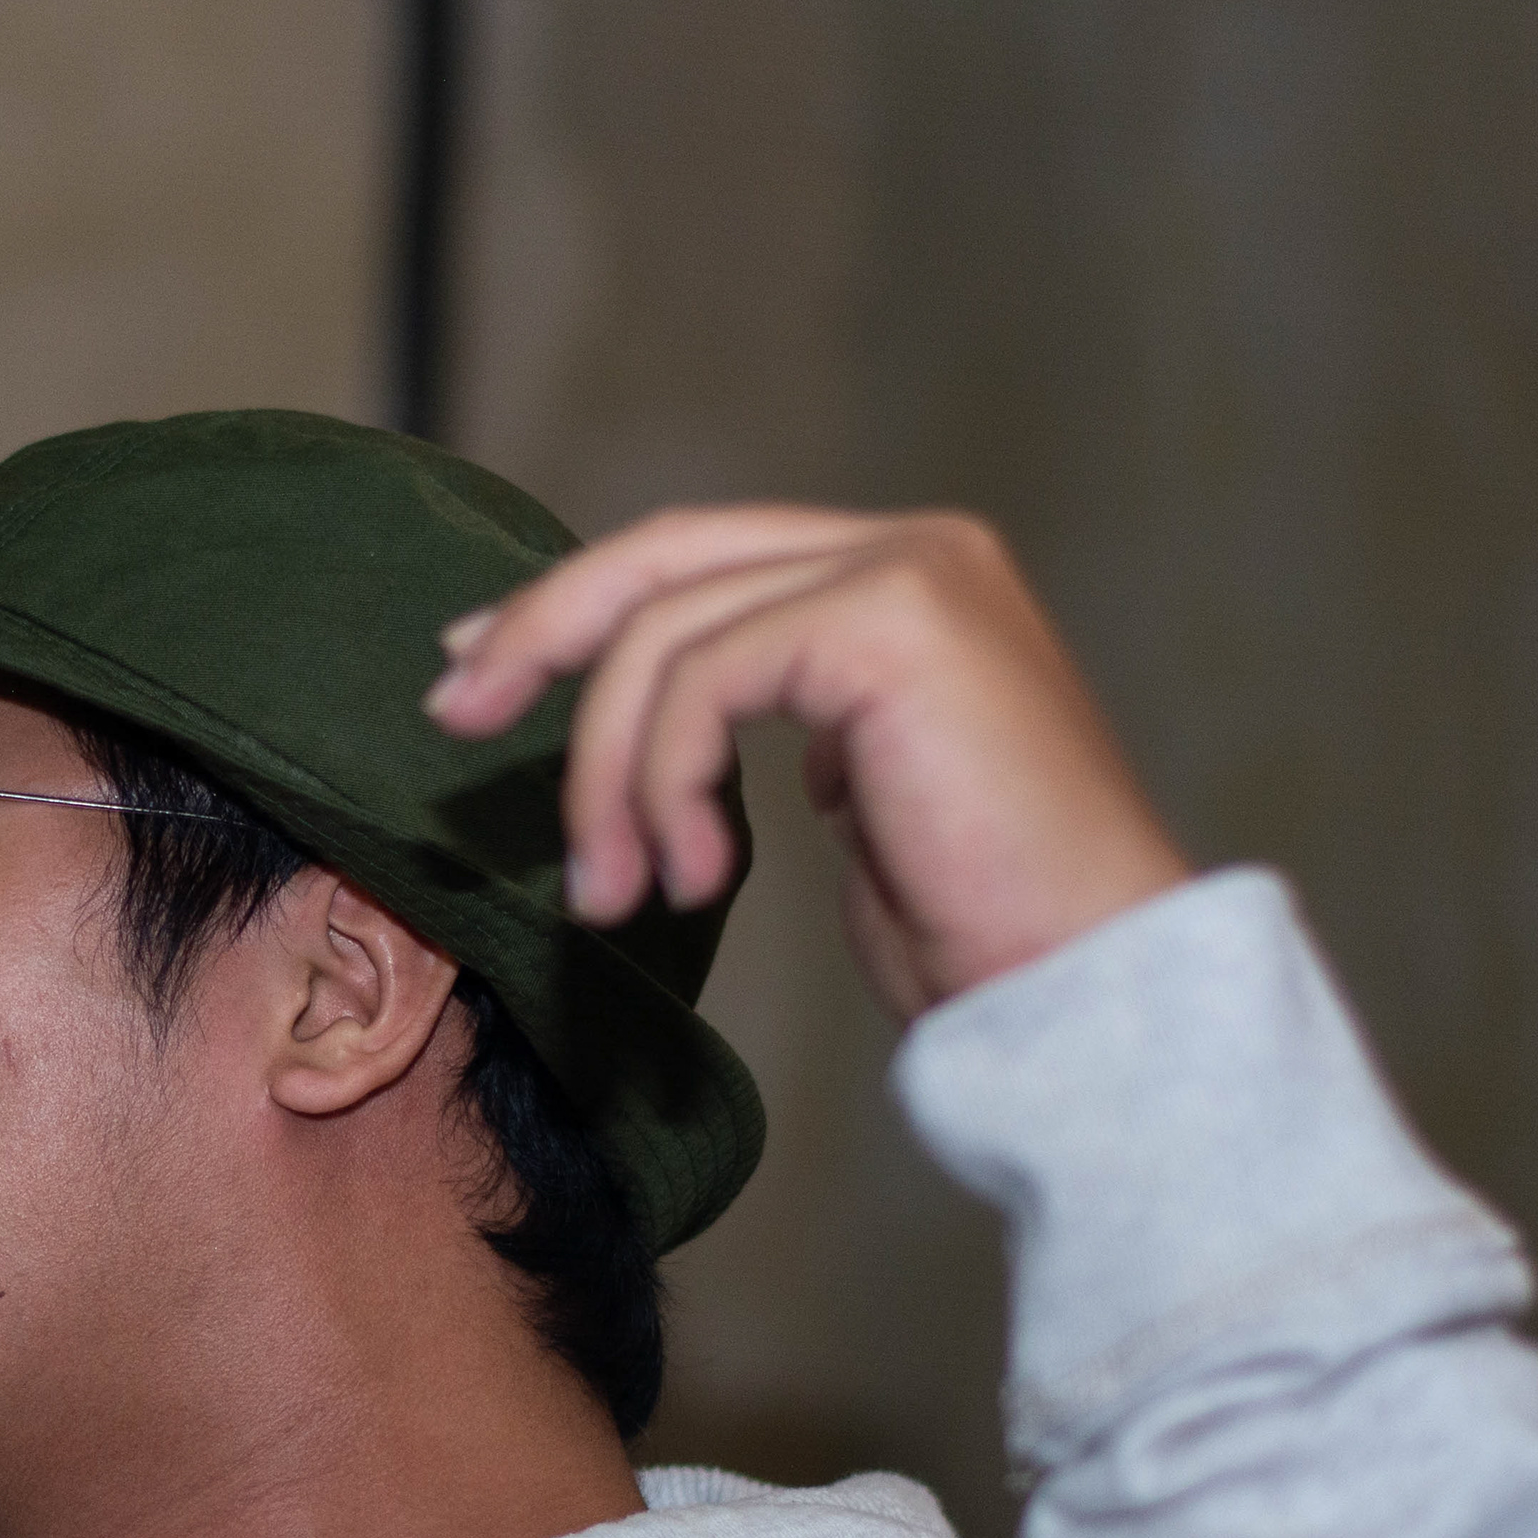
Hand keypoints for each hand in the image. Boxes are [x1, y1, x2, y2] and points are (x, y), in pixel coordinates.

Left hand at [424, 506, 1190, 1019]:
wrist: (1087, 988)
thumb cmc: (979, 929)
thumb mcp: (854, 800)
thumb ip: (779, 724)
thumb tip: (673, 709)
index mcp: (908, 580)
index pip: (701, 558)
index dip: (574, 603)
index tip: (476, 665)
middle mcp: (917, 549)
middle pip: (667, 556)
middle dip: (541, 628)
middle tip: (449, 708)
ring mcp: (912, 572)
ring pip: (669, 635)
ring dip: (607, 777)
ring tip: (615, 893)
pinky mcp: (893, 619)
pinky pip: (700, 677)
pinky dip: (660, 780)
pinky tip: (694, 877)